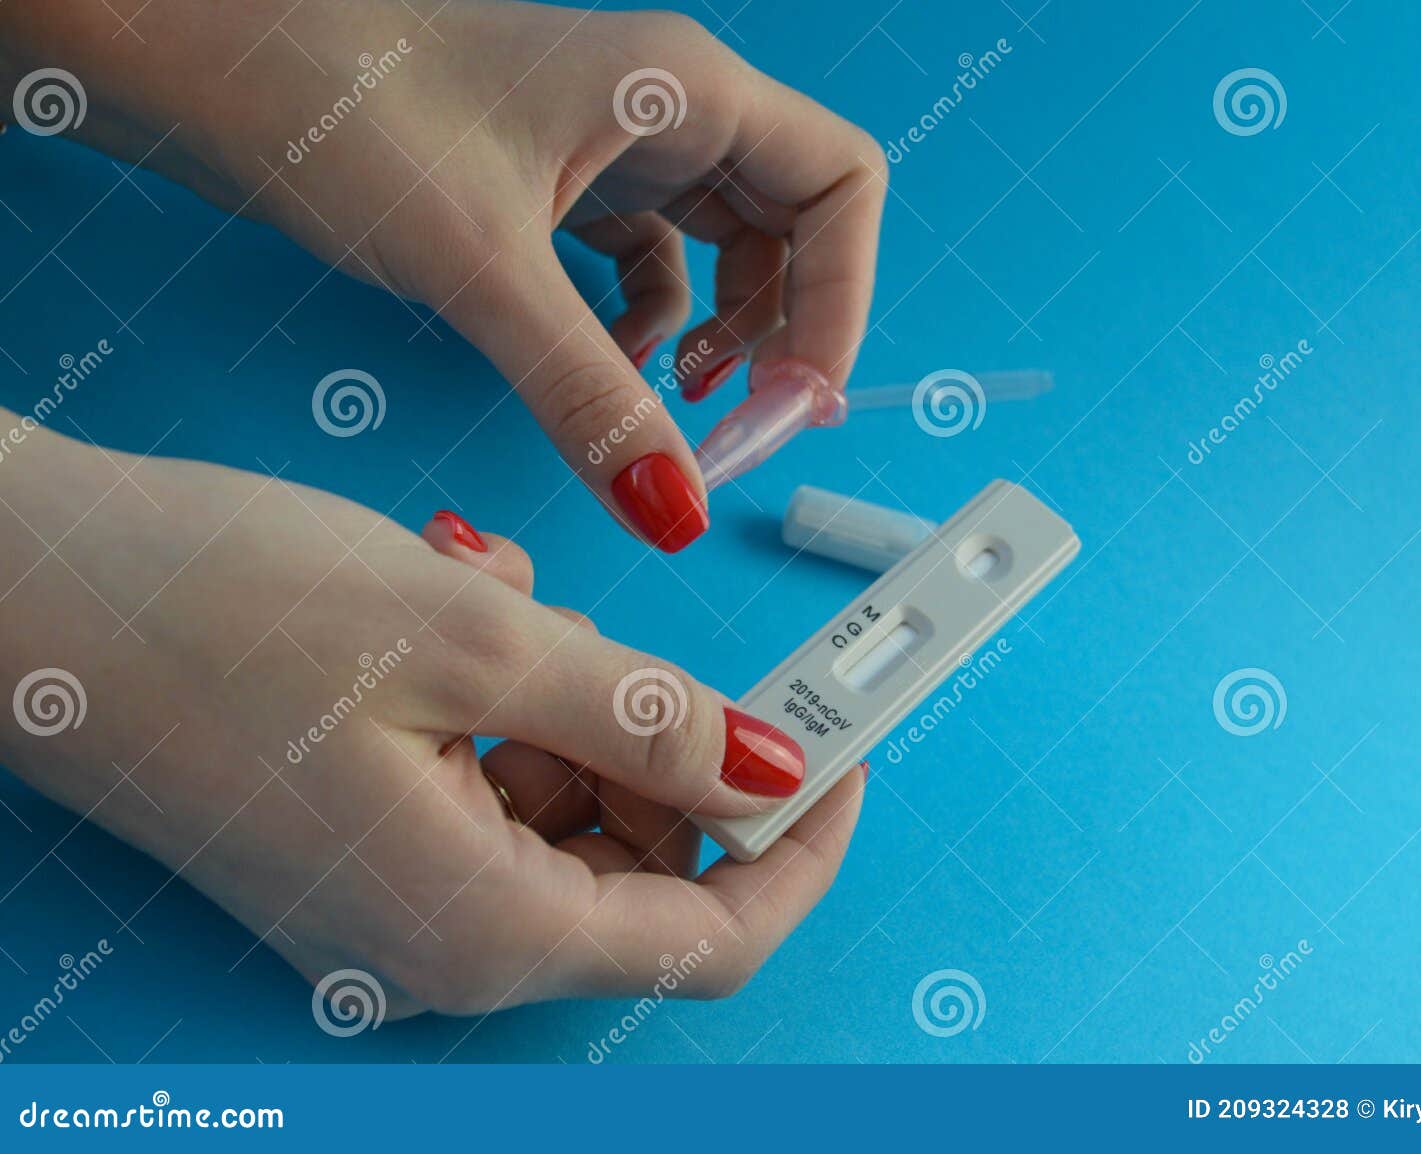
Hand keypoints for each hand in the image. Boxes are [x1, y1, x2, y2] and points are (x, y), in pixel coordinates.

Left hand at [0, 0, 888, 550]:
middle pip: (796, 227)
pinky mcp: (559, 181)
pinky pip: (648, 265)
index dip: (843, 302)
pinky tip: (609, 370)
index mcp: (683, 88)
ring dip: (720, 337)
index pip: (843, 188)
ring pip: (725, 251)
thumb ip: (590, 397)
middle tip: (745, 431)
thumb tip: (672, 509)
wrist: (209, 59)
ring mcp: (612, 141)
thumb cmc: (338, 103)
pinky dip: (648, 329)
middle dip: (787, 333)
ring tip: (677, 404)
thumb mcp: (484, 271)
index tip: (798, 399)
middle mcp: (664, 106)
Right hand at [0, 424, 864, 1012]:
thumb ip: (642, 716)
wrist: (22, 590)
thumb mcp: (477, 642)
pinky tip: (473, 618)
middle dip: (686, 759)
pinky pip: (496, 786)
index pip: (710, 940)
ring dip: (589, 710)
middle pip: (642, 875)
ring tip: (528, 611)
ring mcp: (398, 893)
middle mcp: (443, 939)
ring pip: (572, 817)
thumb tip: (767, 766)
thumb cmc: (218, 613)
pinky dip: (518, 703)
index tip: (846, 753)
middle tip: (692, 649)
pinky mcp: (365, 837)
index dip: (799, 849)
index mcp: (483, 926)